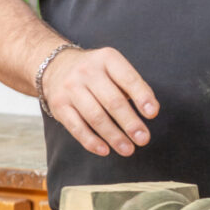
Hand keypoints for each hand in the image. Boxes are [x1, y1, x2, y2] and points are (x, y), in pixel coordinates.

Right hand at [41, 47, 158, 157]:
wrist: (57, 66)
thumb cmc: (97, 73)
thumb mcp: (114, 68)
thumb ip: (132, 86)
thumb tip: (149, 111)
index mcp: (107, 58)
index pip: (128, 79)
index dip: (142, 96)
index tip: (152, 113)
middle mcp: (87, 71)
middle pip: (112, 101)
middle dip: (130, 122)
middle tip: (143, 139)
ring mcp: (71, 88)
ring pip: (95, 117)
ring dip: (114, 136)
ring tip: (128, 149)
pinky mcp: (59, 105)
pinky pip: (76, 127)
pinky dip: (91, 141)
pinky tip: (105, 150)